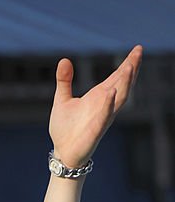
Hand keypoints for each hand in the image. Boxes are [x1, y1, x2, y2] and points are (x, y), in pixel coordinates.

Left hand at [49, 44, 141, 168]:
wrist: (62, 152)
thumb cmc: (65, 128)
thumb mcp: (62, 100)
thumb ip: (64, 81)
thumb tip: (64, 59)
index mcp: (99, 96)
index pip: (117, 77)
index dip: (127, 63)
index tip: (138, 49)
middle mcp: (105, 105)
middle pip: (123, 84)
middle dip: (131, 68)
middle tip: (139, 51)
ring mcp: (102, 117)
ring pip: (119, 99)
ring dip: (124, 84)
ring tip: (129, 68)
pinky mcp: (96, 131)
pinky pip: (104, 117)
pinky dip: (108, 105)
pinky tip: (111, 93)